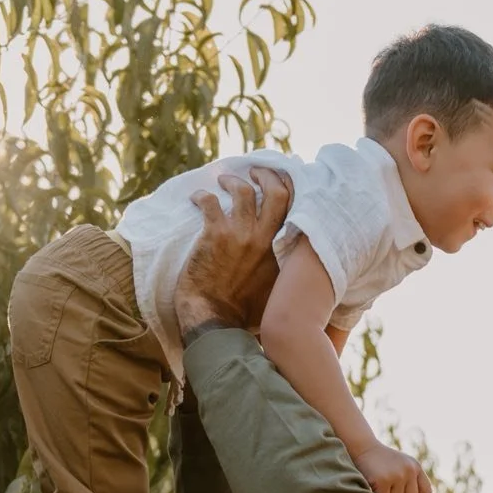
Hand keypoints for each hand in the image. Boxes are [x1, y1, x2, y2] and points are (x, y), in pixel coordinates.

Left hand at [175, 168, 293, 339]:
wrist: (215, 320)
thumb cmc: (244, 314)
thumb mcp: (276, 293)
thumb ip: (284, 275)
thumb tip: (291, 273)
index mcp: (282, 252)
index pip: (296, 212)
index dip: (291, 191)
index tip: (283, 183)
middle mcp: (265, 239)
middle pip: (277, 193)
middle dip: (267, 175)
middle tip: (257, 172)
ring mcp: (240, 235)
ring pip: (243, 191)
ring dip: (234, 181)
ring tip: (225, 180)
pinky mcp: (214, 235)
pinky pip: (209, 201)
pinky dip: (202, 196)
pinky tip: (196, 198)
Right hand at [352, 443, 432, 492]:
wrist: (363, 448)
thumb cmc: (382, 461)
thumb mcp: (401, 465)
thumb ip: (411, 481)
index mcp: (415, 466)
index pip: (426, 491)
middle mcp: (409, 470)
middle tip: (389, 491)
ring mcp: (397, 475)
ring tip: (381, 486)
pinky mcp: (383, 480)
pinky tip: (374, 486)